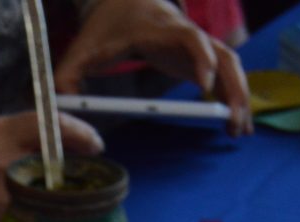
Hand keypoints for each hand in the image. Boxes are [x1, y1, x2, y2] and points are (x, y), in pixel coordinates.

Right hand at [0, 111, 104, 221]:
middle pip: (55, 161)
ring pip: (47, 192)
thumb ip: (9, 134)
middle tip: (79, 174)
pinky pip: (30, 216)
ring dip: (57, 195)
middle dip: (72, 169)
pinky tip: (32, 217)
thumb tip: (48, 138)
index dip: (78, 132)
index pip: (48, 125)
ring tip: (53, 197)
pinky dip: (36, 216)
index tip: (94, 143)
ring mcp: (0, 193)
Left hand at [56, 0, 253, 135]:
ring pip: (230, 65)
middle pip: (222, 54)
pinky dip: (233, 96)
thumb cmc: (105, 28)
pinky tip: (236, 123)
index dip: (201, 58)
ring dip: (239, 95)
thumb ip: (68, 76)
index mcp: (158, 29)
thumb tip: (59, 105)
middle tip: (234, 120)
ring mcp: (196, 44)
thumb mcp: (83, 49)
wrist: (125, 2)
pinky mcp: (199, 57)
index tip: (205, 86)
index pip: (189, 38)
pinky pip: (225, 74)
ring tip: (240, 130)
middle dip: (232, 86)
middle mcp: (185, 34)